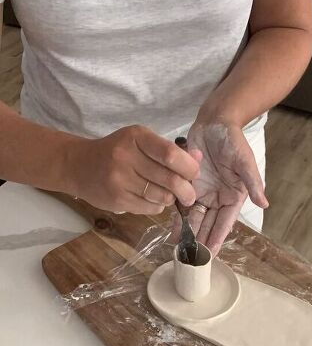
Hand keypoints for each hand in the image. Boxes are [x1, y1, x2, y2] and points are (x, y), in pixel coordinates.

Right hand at [66, 125, 200, 213]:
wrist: (78, 166)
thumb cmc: (116, 152)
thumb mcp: (140, 142)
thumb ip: (169, 150)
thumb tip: (198, 157)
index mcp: (136, 137)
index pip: (171, 154)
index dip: (189, 167)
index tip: (194, 174)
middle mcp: (126, 157)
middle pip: (169, 179)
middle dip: (186, 190)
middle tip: (190, 195)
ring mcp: (120, 180)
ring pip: (161, 197)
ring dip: (171, 199)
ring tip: (168, 195)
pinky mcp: (117, 199)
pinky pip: (149, 208)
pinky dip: (157, 206)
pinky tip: (151, 199)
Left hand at [183, 121, 268, 255]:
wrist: (214, 122)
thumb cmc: (233, 140)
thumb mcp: (244, 161)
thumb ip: (253, 183)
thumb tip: (264, 204)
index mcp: (233, 196)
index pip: (225, 222)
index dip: (218, 238)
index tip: (211, 254)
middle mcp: (218, 198)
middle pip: (208, 224)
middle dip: (200, 241)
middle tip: (191, 259)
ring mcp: (202, 192)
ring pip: (194, 218)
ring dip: (188, 233)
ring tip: (179, 250)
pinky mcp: (188, 185)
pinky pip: (181, 204)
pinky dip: (177, 217)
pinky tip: (170, 230)